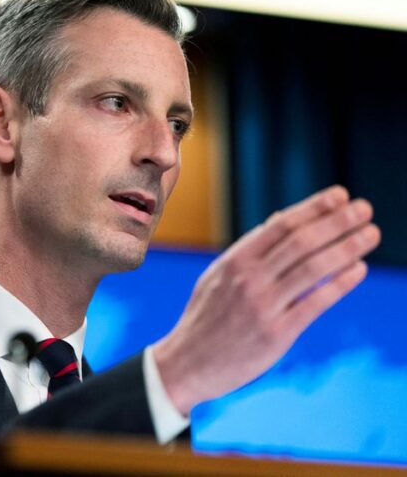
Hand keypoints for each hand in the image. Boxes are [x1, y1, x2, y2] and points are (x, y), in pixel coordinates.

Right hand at [152, 185, 380, 414]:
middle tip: (365, 208)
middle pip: (301, 242)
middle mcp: (248, 279)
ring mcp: (262, 306)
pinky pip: (315, 303)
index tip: (340, 195)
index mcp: (234, 260)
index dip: (314, 208)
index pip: (281, 225)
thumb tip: (279, 219)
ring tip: (371, 234)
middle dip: (337, 222)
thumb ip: (249, 250)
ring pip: (312, 268)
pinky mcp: (276, 334)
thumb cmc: (206, 318)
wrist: (187, 363)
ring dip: (346, 248)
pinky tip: (359, 269)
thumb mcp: (218, 276)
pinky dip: (339, 284)